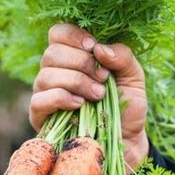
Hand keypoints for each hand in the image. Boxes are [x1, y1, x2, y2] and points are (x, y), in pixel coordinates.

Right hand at [30, 23, 148, 170]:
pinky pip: (39, 100)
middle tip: (104, 79)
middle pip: (52, 52)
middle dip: (81, 63)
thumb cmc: (127, 107)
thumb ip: (123, 57)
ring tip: (98, 95)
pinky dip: (61, 98)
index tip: (93, 47)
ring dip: (76, 82)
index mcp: (73, 56)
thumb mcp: (134, 78)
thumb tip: (99, 49)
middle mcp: (55, 72)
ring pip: (46, 75)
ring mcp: (45, 93)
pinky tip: (80, 105)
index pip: (58, 32)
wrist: (127, 142)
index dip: (73, 35)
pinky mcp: (40, 116)